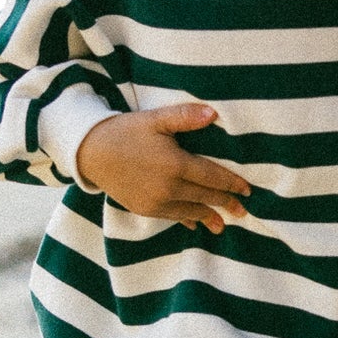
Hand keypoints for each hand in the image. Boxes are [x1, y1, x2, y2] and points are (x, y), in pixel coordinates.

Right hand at [77, 104, 250, 233]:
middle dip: (226, 203)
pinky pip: (172, 216)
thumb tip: (213, 113)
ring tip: (223, 224)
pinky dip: (186, 219)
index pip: (212, 176)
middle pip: (205, 197)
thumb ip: (185, 117)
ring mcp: (155, 202)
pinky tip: (194, 224)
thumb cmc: (124, 132)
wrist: (90, 152)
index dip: (231, 183)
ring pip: (190, 211)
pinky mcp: (144, 209)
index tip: (247, 190)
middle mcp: (168, 187)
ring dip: (209, 217)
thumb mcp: (155, 119)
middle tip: (243, 211)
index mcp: (175, 164)